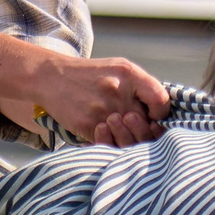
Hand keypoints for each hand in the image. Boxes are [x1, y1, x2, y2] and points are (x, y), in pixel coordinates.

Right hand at [34, 56, 169, 147]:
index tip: (153, 115)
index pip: (161, 101)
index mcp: (129, 75)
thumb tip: (161, 113)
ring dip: (128, 139)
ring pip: (129, 140)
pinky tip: (106, 132)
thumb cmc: (89, 75)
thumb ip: (142, 86)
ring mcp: (103, 111)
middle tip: (135, 126)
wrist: (52, 78)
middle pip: (147, 126)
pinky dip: (111, 143)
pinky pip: (109, 145)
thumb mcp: (119, 68)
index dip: (161, 113)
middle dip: (144, 131)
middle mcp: (118, 93)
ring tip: (119, 128)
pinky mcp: (88, 125)